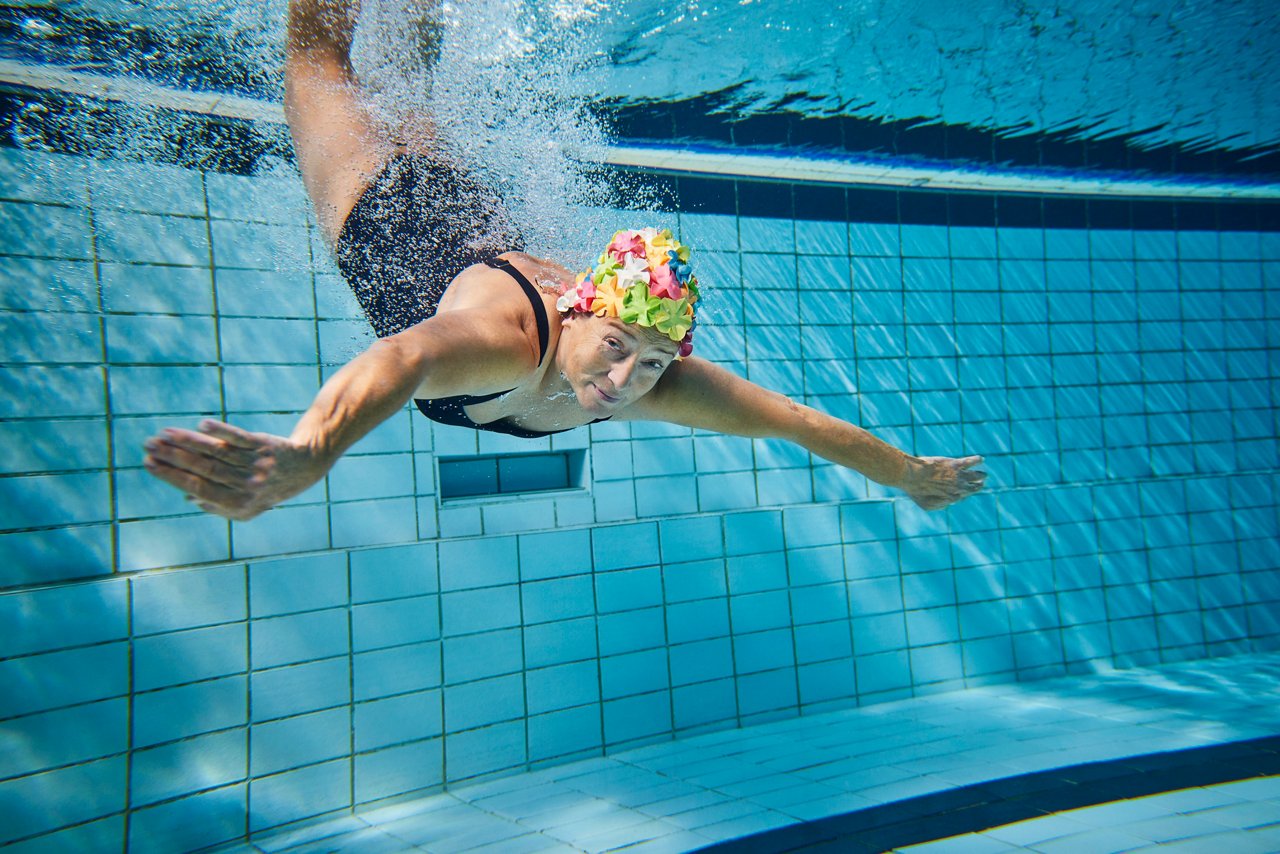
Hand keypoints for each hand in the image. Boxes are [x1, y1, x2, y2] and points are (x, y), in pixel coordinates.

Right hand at [143, 420, 327, 520]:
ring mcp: (257, 464)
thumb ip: (219, 507)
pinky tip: (202, 426)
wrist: (304, 468)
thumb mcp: (246, 507)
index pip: (198, 488)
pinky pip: (240, 438)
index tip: (148, 463)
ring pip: (217, 452)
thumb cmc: (266, 488)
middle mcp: (248, 486)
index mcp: (238, 505)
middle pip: (204, 469)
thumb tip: (188, 497)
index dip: (172, 477)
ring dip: (188, 441)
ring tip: (164, 433)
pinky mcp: (264, 445)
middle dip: (173, 457)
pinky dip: (222, 432)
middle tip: (149, 445)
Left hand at [900, 455, 985, 510]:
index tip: (962, 491)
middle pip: (973, 488)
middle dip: (977, 486)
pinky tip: (981, 459)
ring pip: (975, 476)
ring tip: (984, 475)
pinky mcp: (955, 465)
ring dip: (981, 475)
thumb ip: (940, 505)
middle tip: (981, 483)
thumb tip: (948, 502)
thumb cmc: (916, 491)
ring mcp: (958, 476)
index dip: (963, 494)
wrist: (912, 476)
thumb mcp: (927, 505)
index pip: (963, 496)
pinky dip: (977, 460)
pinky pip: (970, 462)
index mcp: (952, 498)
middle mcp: (958, 488)